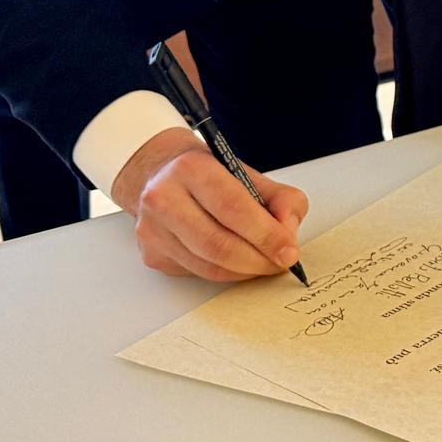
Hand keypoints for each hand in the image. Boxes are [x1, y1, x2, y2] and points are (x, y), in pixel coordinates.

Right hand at [112, 128, 308, 281]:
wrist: (163, 174)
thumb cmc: (212, 175)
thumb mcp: (250, 174)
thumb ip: (281, 199)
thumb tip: (288, 232)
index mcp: (191, 168)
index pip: (233, 208)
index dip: (266, 234)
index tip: (289, 252)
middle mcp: (163, 198)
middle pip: (218, 244)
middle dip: (258, 260)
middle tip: (281, 263)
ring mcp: (153, 230)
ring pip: (207, 265)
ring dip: (244, 271)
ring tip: (266, 264)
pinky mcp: (152, 255)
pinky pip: (197, 273)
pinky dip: (226, 273)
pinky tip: (241, 264)